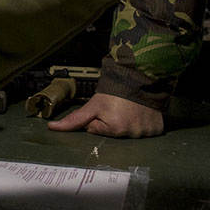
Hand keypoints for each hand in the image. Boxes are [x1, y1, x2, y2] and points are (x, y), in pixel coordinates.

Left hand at [46, 93, 164, 137]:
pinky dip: (144, 123)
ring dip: (129, 122)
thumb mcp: (93, 104)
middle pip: (113, 133)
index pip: (97, 130)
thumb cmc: (116, 90)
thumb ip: (74, 119)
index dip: (98, 118)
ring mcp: (145, 132)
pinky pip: (148, 131)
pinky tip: (141, 113)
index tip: (106, 108)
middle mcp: (131, 133)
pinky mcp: (157, 129)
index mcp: (114, 129)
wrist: (141, 76)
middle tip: (118, 108)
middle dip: (113, 122)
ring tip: (131, 109)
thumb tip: (52, 128)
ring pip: (130, 132)